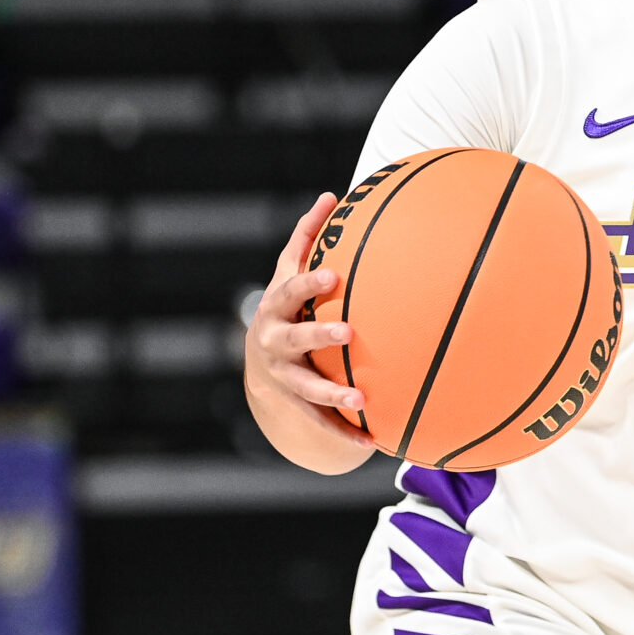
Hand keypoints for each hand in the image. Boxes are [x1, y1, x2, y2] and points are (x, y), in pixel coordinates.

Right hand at [243, 192, 379, 458]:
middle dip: (318, 335)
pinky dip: (343, 432)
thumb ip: (308, 236)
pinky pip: (320, 421)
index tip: (334, 275)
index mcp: (276, 306)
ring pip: (306, 388)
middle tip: (348, 331)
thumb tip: (331, 195)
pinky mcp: (296, 405)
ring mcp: (284, 377)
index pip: (291, 290)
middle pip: (294, 339)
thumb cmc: (287, 304)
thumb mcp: (290, 271)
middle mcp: (274, 343)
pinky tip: (371, 439)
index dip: (309, 283)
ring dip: (332, 395)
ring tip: (361, 400)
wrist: (262, 363)